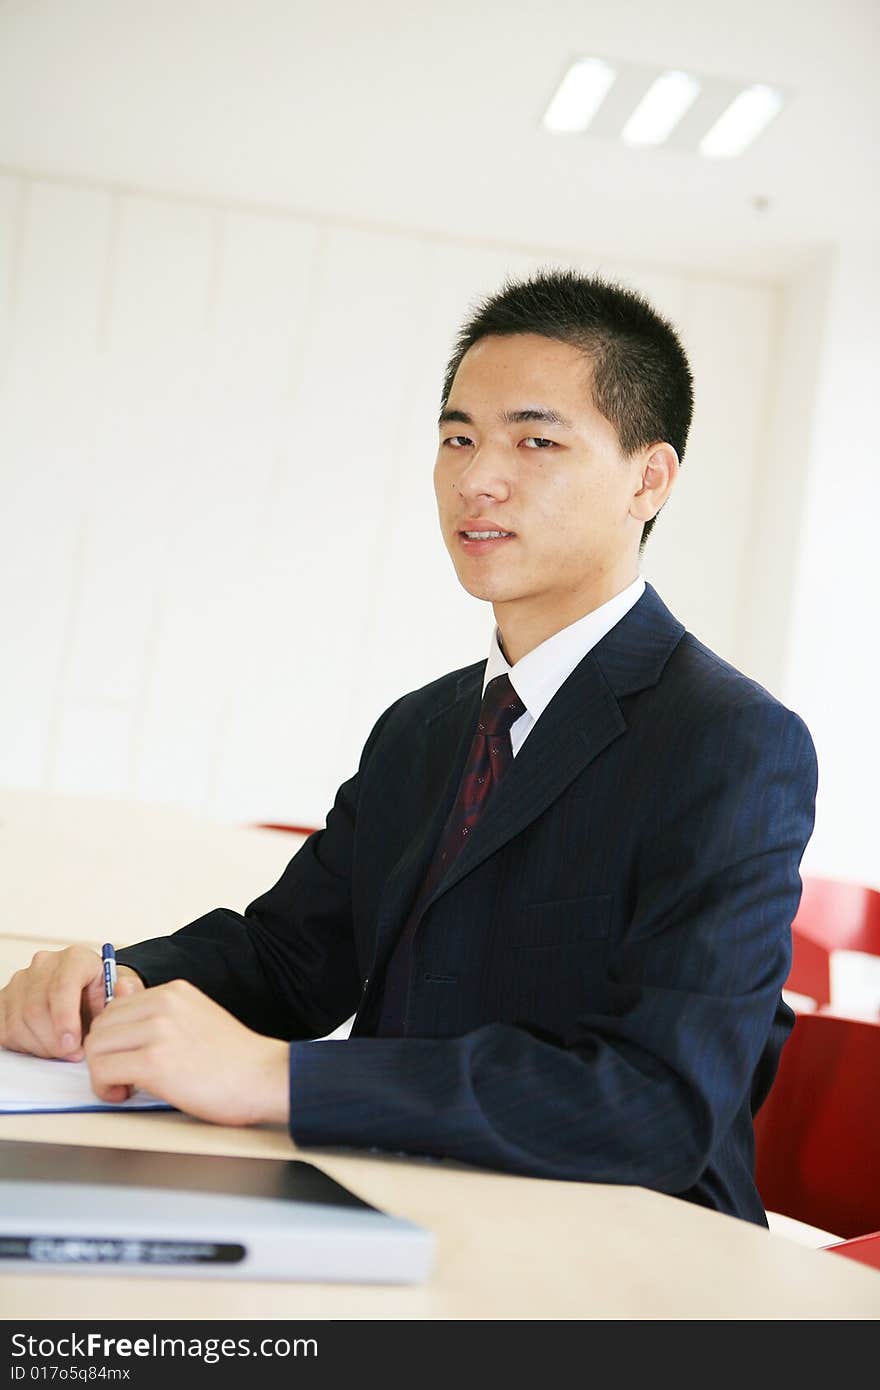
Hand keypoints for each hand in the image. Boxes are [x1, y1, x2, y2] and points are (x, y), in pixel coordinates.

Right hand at [0, 944, 143, 1059]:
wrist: (91, 993)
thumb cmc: (104, 995)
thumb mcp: (124, 992)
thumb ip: (128, 994)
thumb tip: (123, 991)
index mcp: (75, 958)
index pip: (62, 985)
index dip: (64, 1019)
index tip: (72, 1044)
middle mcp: (45, 964)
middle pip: (36, 1009)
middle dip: (54, 1041)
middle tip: (72, 1054)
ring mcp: (22, 980)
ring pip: (19, 1022)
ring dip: (41, 1046)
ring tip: (62, 1050)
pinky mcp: (6, 998)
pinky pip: (5, 1029)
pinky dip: (24, 1045)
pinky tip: (44, 1045)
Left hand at [84, 979, 290, 1126]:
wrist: (263, 1078)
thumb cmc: (234, 1058)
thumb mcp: (194, 1018)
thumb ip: (156, 1008)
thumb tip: (119, 993)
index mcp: (173, 991)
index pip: (114, 1008)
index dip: (114, 1039)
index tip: (127, 1058)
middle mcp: (163, 1003)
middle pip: (100, 1026)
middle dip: (103, 1055)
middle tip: (122, 1077)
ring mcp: (158, 1030)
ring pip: (96, 1047)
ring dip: (102, 1072)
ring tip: (124, 1086)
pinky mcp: (154, 1061)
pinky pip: (103, 1070)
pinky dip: (104, 1087)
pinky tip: (125, 1093)